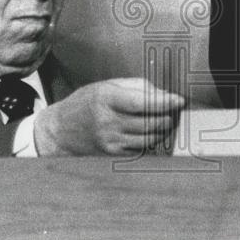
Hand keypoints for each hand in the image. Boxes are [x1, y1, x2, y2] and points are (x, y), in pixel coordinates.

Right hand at [33, 77, 184, 155]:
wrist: (60, 131)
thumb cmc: (86, 102)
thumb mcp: (107, 85)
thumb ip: (137, 86)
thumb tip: (164, 94)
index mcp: (107, 98)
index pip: (142, 102)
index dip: (164, 102)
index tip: (179, 100)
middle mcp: (108, 121)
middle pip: (149, 122)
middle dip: (168, 116)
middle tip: (175, 110)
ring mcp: (110, 140)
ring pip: (148, 137)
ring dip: (163, 129)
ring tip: (167, 119)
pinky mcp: (112, 154)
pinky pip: (141, 148)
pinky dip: (152, 140)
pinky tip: (154, 132)